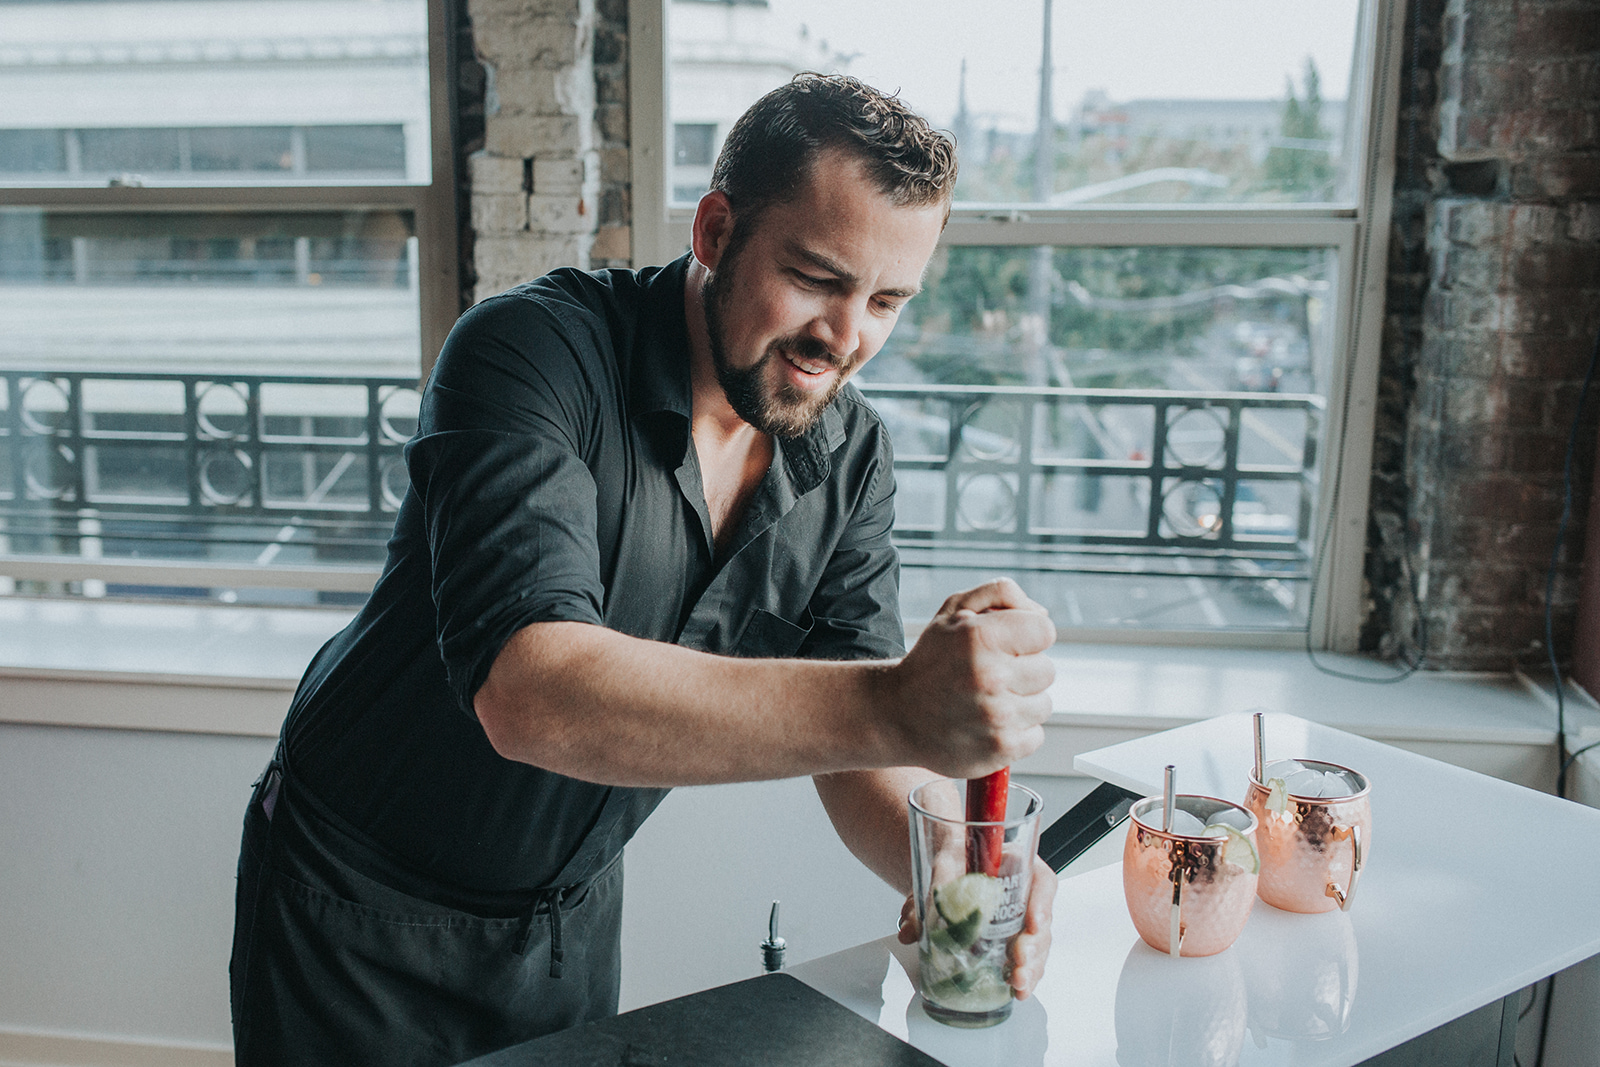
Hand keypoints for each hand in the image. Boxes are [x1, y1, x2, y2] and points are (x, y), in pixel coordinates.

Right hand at [881, 578, 1055, 776]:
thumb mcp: (954, 610)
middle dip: (1023, 670)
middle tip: (991, 675)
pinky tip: (988, 724)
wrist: (895, 714)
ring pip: (1043, 704)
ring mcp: (996, 717)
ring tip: (987, 700)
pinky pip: (1036, 735)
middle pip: (1047, 670)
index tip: (1007, 645)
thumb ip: (1001, 593)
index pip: (1045, 631)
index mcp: (981, 637)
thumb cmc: (931, 660)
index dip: (1028, 636)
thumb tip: (1043, 613)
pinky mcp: (1000, 749)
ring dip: (1021, 702)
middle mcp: (990, 676)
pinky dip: (1017, 732)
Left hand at [897, 855, 1057, 999]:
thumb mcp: (943, 865)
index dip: (1042, 903)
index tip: (1034, 922)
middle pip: (1042, 921)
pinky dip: (1023, 976)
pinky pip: (1026, 959)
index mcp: (1018, 865)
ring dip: (1031, 967)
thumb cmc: (955, 858)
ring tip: (1019, 983)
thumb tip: (910, 929)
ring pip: (1038, 945)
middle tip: (1020, 961)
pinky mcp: (1013, 940)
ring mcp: (1022, 920)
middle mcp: (1027, 894)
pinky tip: (1016, 989)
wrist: (950, 866)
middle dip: (1034, 946)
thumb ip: (930, 892)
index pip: (1041, 881)